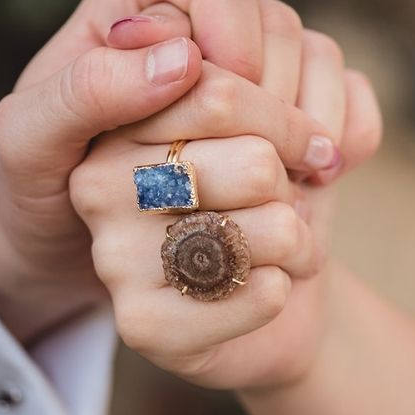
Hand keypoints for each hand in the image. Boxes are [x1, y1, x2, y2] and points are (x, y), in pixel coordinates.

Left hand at [0, 0, 340, 342]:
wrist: (77, 241)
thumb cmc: (42, 186)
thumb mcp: (31, 143)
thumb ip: (87, 91)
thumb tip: (183, 58)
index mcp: (138, 1)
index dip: (235, 58)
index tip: (221, 130)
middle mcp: (199, 18)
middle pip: (278, 25)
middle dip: (277, 106)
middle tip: (265, 175)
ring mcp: (248, 58)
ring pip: (319, 57)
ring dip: (315, 123)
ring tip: (292, 185)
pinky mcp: (284, 101)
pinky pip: (345, 92)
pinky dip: (349, 132)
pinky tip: (324, 176)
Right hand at [69, 17, 380, 390]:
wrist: (273, 284)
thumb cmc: (271, 194)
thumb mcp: (278, 126)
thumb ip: (281, 92)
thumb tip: (288, 119)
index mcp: (124, 116)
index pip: (219, 91)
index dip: (292, 122)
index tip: (314, 144)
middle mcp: (100, 179)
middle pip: (255, 162)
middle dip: (294, 185)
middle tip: (288, 201)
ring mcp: (111, 253)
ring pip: (269, 226)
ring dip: (299, 240)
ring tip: (282, 245)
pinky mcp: (141, 323)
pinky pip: (260, 291)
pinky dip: (285, 288)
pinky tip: (265, 288)